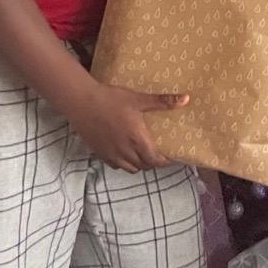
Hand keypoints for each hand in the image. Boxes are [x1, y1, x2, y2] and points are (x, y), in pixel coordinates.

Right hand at [67, 82, 188, 171]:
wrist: (81, 103)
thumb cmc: (111, 99)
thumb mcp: (139, 99)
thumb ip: (163, 101)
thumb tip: (186, 99)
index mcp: (137, 140)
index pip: (155, 160)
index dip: (165, 161)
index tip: (172, 156)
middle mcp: (125, 152)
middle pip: (144, 166)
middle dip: (154, 162)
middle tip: (160, 153)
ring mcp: (111, 155)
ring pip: (130, 168)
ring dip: (140, 164)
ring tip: (144, 153)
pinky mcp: (100, 154)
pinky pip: (116, 165)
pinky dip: (125, 163)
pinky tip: (126, 152)